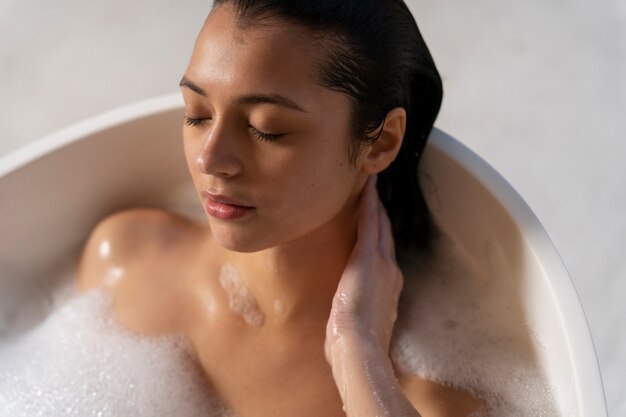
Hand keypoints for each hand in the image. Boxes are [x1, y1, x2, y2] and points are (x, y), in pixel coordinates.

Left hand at [325, 175, 403, 362]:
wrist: (358, 347)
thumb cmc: (352, 346)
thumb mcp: (358, 329)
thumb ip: (355, 318)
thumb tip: (341, 324)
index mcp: (388, 290)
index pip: (384, 257)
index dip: (382, 238)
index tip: (378, 225)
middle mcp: (391, 273)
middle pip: (386, 236)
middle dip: (382, 216)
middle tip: (376, 196)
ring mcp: (383, 263)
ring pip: (380, 225)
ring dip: (376, 204)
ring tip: (371, 186)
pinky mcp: (368, 257)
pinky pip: (370, 222)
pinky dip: (369, 203)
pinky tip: (367, 187)